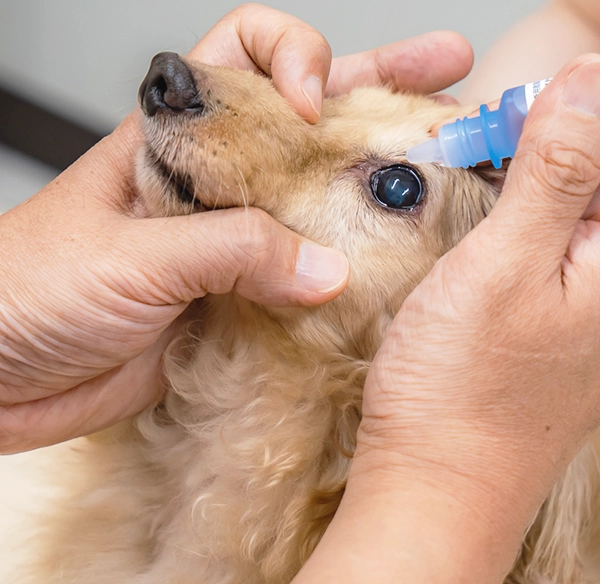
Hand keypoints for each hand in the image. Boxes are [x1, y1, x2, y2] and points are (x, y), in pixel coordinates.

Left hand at [0, 4, 473, 452]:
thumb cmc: (26, 292)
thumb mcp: (130, 255)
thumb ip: (230, 253)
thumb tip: (324, 269)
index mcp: (173, 140)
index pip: (245, 54)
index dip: (294, 59)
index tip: (317, 105)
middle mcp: (211, 184)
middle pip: (303, 119)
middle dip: (373, 90)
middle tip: (440, 77)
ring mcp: (227, 243)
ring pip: (312, 201)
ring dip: (370, 188)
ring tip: (436, 172)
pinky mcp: (233, 301)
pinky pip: (298, 279)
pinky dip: (340, 276)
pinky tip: (381, 273)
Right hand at [293, 55, 599, 583]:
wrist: (436, 479)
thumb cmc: (461, 387)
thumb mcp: (503, 263)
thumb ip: (555, 173)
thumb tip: (583, 85)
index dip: (566, 116)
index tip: (502, 123)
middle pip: (592, 177)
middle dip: (537, 150)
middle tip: (476, 158)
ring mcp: (587, 304)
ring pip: (564, 208)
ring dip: (517, 186)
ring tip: (470, 200)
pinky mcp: (552, 318)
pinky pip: (544, 243)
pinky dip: (508, 222)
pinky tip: (475, 237)